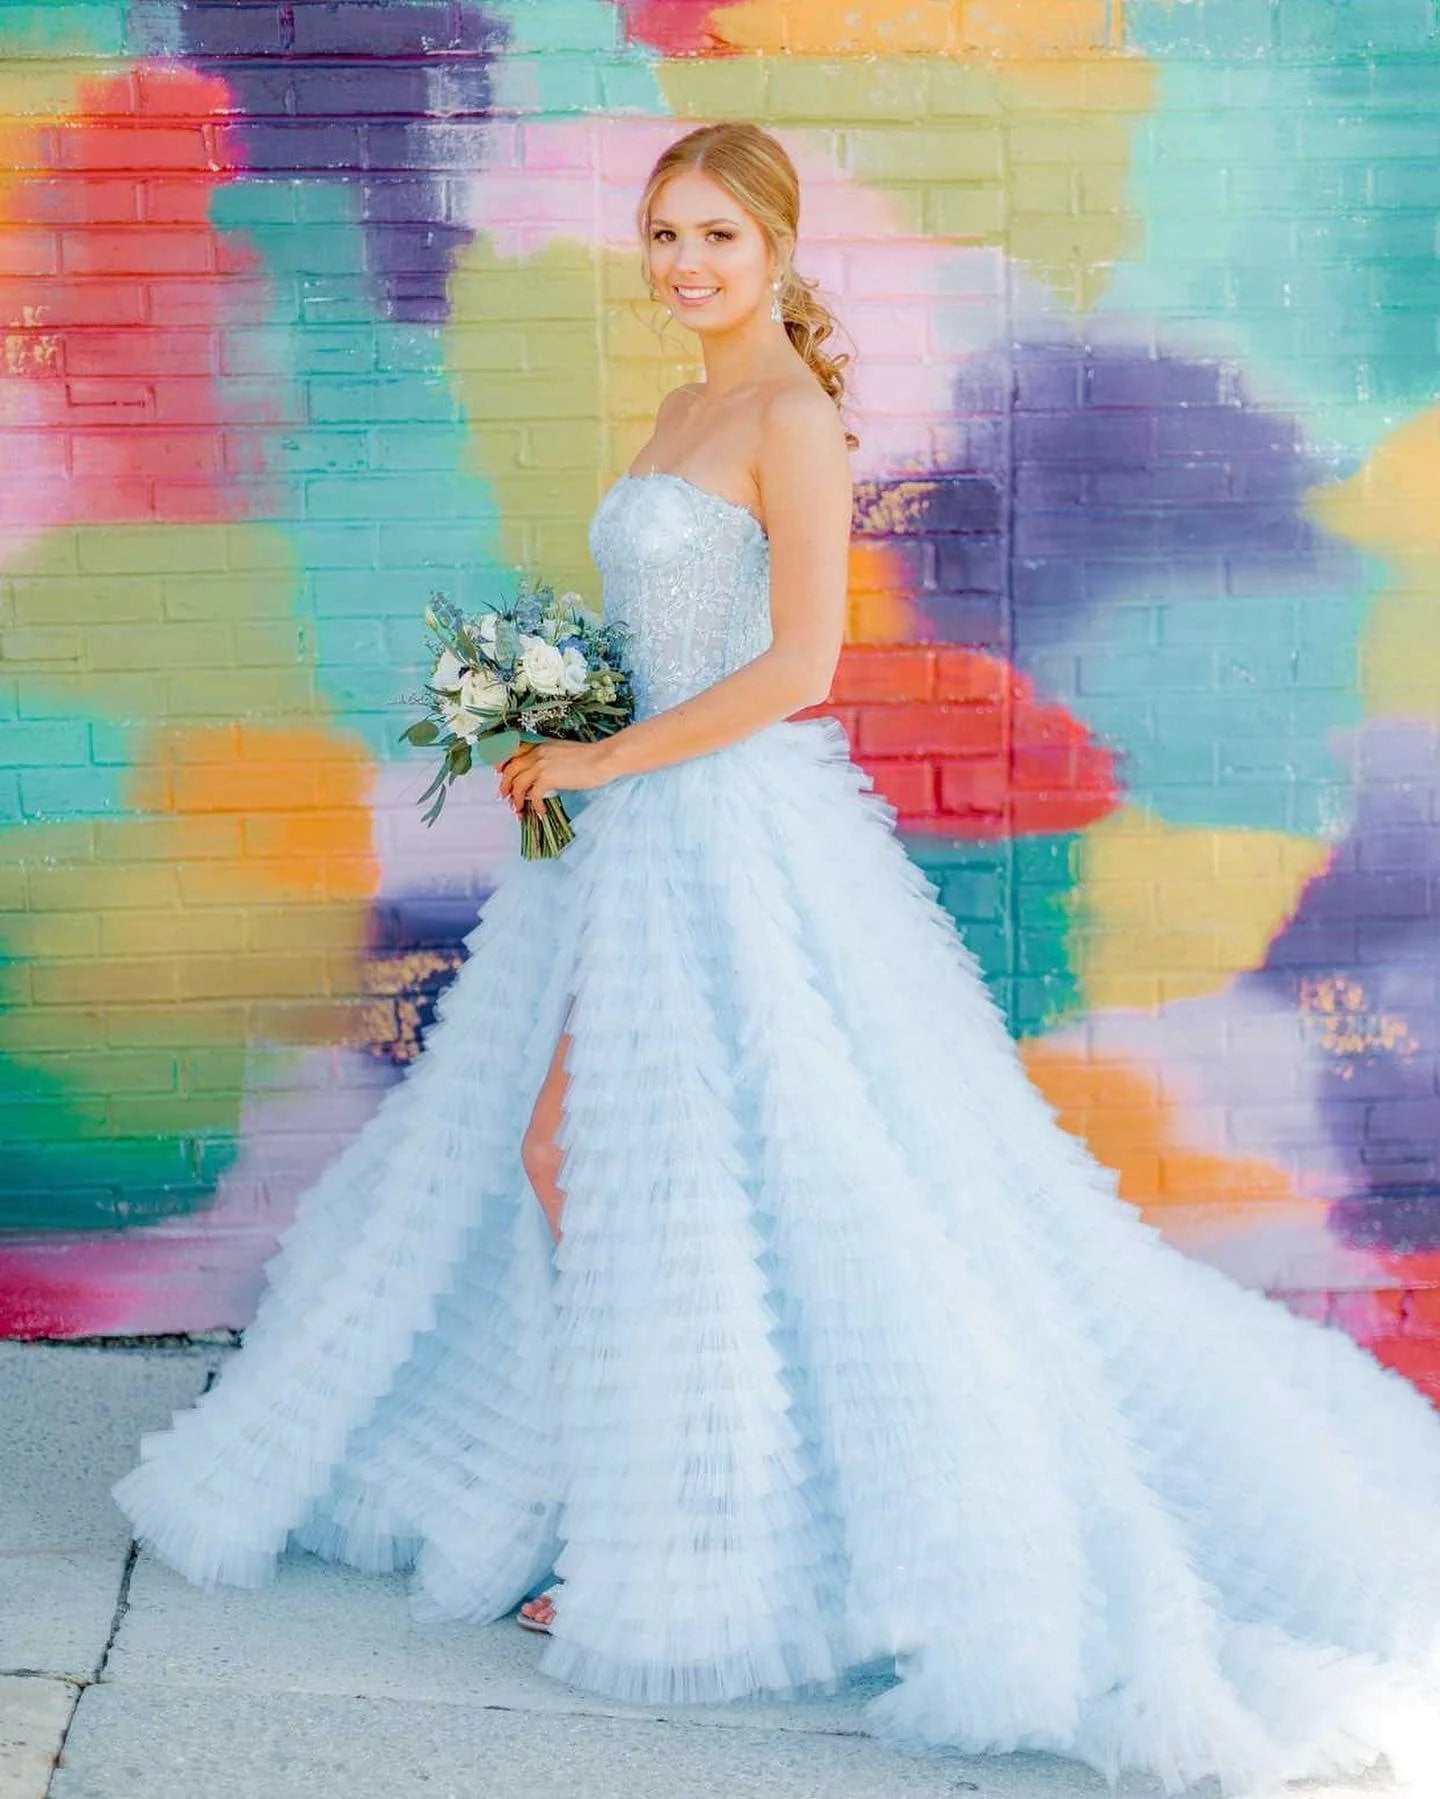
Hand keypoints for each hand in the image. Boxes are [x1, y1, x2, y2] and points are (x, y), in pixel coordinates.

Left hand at [497, 739, 611, 815]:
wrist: (603, 758)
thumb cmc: (591, 757)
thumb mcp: (564, 752)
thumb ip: (549, 760)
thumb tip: (541, 777)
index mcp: (541, 745)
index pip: (512, 750)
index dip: (502, 762)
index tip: (498, 772)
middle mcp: (537, 753)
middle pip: (510, 768)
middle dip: (504, 784)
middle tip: (504, 797)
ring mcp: (541, 765)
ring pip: (517, 783)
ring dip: (515, 799)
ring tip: (518, 810)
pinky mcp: (548, 778)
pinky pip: (533, 795)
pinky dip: (534, 806)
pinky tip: (540, 813)